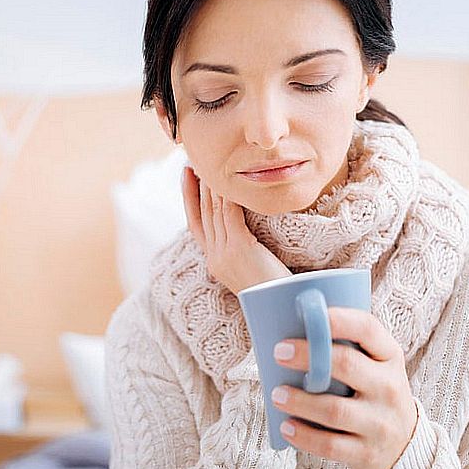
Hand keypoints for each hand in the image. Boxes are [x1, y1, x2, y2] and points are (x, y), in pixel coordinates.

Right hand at [181, 165, 291, 295]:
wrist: (281, 305)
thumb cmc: (273, 287)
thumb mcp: (251, 265)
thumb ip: (242, 247)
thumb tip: (243, 226)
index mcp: (214, 262)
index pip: (195, 225)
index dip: (189, 199)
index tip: (187, 177)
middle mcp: (214, 257)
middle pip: (201, 214)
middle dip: (196, 187)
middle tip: (193, 163)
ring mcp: (224, 253)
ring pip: (213, 212)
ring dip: (210, 187)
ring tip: (209, 167)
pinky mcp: (239, 248)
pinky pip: (230, 216)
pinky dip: (228, 198)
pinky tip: (229, 183)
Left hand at [269, 306, 418, 468]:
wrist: (404, 444)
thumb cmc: (374, 391)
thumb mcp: (375, 365)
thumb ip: (346, 346)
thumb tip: (289, 324)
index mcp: (389, 356)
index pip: (367, 329)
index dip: (337, 319)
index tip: (305, 317)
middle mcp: (389, 387)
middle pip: (347, 365)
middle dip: (308, 356)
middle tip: (278, 353)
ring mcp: (380, 422)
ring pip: (335, 410)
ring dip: (300, 401)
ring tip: (276, 395)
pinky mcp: (366, 453)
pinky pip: (331, 446)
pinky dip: (304, 436)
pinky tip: (286, 426)